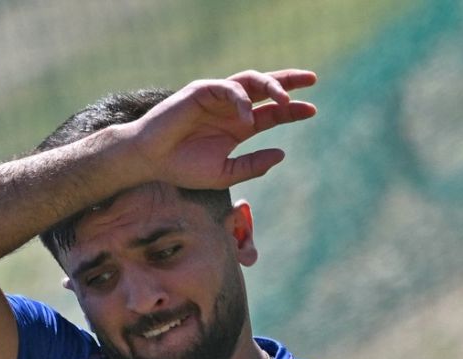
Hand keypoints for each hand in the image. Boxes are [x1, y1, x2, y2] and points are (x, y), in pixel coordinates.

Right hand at [129, 68, 317, 189]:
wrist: (150, 161)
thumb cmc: (182, 168)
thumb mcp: (223, 174)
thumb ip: (252, 166)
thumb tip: (282, 154)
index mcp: (239, 126)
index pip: (272, 112)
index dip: (293, 110)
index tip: (312, 110)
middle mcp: (231, 108)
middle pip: (266, 88)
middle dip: (289, 81)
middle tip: (312, 81)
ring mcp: (217, 98)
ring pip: (250, 80)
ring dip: (271, 85)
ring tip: (285, 99)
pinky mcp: (201, 91)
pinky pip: (228, 88)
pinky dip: (241, 100)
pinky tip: (247, 117)